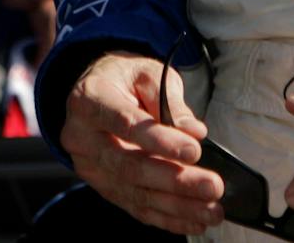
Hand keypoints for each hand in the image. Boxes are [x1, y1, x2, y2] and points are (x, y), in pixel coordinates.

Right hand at [61, 51, 225, 233]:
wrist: (96, 91)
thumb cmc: (123, 79)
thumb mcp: (145, 72)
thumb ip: (168, 99)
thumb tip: (193, 131)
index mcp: (89, 99)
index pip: (124, 123)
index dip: (159, 140)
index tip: (193, 150)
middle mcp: (82, 136)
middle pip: (129, 165)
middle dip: (174, 180)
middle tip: (211, 186)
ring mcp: (90, 166)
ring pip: (135, 192)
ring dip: (177, 205)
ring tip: (211, 210)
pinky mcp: (101, 186)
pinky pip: (134, 207)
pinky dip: (166, 218)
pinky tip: (194, 220)